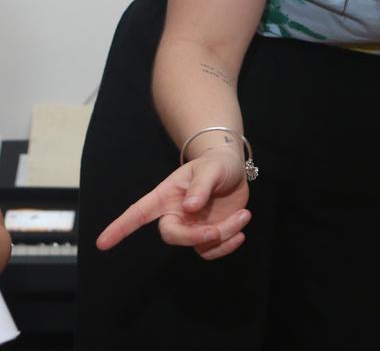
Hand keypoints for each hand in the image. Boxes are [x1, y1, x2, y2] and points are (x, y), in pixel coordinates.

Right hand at [96, 146, 250, 259]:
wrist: (234, 170)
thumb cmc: (216, 165)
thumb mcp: (211, 169)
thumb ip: (200, 187)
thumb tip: (189, 207)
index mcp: (166, 196)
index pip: (138, 213)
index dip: (120, 228)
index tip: (102, 243)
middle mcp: (175, 214)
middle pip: (171, 235)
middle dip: (193, 237)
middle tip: (216, 230)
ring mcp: (192, 226)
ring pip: (198, 245)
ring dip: (222, 237)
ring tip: (243, 216)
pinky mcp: (209, 234)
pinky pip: (212, 250)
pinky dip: (228, 245)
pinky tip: (241, 231)